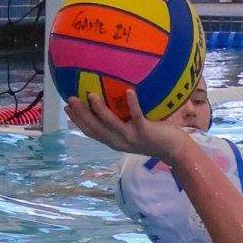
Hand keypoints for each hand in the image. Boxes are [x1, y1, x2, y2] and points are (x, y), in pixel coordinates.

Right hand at [65, 89, 186, 161]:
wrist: (175, 150)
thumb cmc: (156, 138)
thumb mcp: (135, 132)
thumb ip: (125, 121)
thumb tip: (118, 100)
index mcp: (114, 141)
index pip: (91, 132)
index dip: (77, 121)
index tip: (67, 108)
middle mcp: (119, 141)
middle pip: (94, 128)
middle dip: (80, 115)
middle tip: (70, 99)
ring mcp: (131, 137)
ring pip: (110, 123)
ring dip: (99, 109)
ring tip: (91, 95)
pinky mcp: (144, 132)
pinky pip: (136, 115)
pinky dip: (132, 103)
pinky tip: (128, 91)